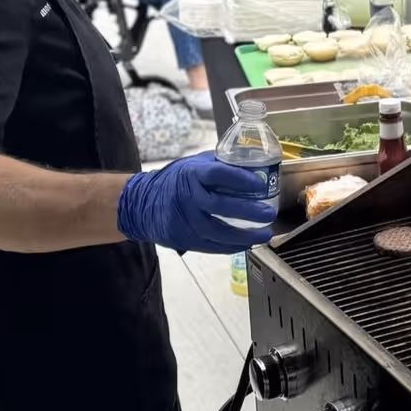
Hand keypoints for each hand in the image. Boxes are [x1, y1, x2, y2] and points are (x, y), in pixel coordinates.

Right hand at [116, 152, 275, 253]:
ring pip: (217, 232)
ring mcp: (183, 220)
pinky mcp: (182, 238)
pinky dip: (231, 247)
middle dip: (248, 212)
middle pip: (220, 206)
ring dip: (244, 236)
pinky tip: (246, 243)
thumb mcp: (193, 164)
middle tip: (269, 214)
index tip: (260, 184)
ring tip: (263, 234)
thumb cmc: (175, 180)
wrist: (141, 203)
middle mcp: (187, 197)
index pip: (218, 174)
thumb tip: (252, 166)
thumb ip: (219, 165)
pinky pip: (210, 246)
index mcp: (191, 174)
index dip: (240, 179)